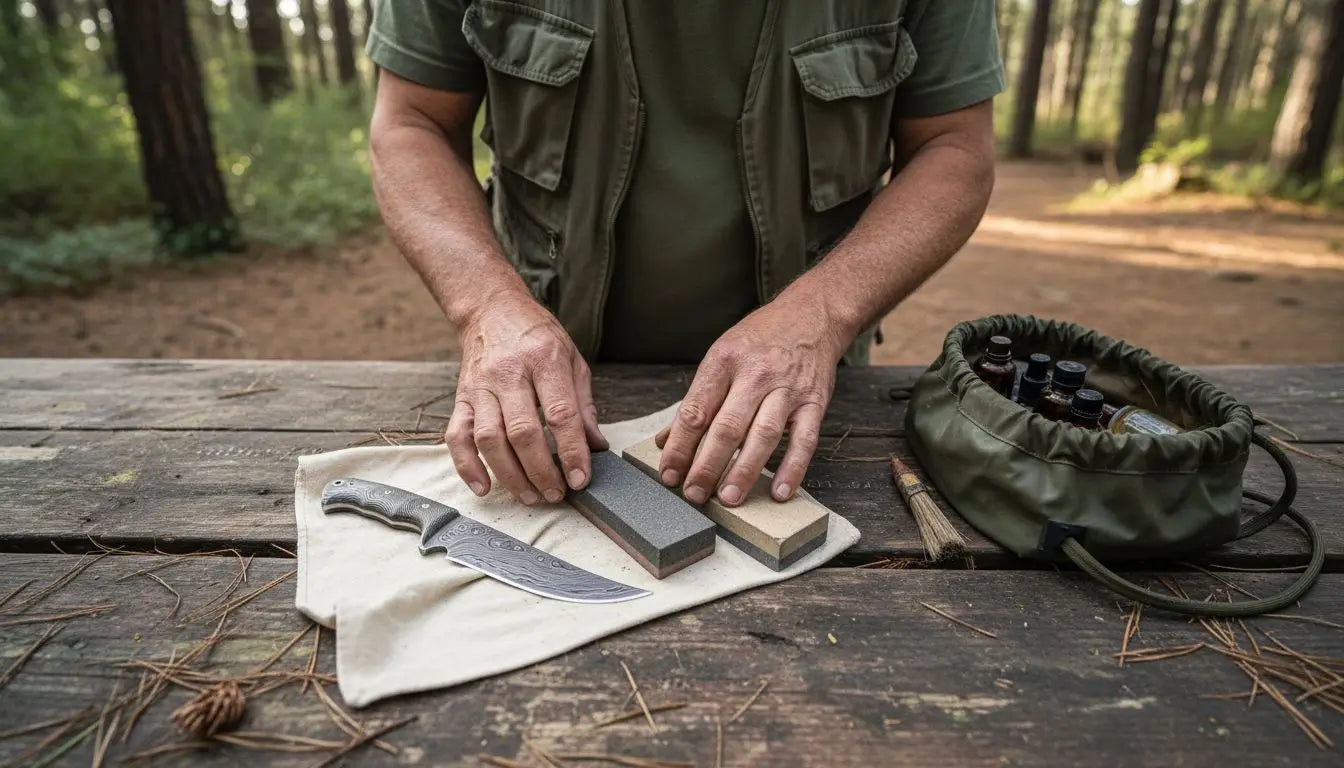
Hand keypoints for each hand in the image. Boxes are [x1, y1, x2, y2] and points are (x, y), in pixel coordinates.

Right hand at [445, 291, 607, 503]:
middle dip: (541, 471)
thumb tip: (596, 447)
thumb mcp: (572, 359)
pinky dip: (467, 466)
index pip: (560, 414)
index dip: (572, 451)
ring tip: (531, 497)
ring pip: (490, 439)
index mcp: (545, 360)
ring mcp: (481, 387)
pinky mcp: (461, 398)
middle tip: (556, 494)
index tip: (580, 479)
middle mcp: (509, 373)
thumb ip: (583, 405)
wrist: (493, 310)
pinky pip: (457, 436)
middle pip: (523, 432)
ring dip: (510, 475)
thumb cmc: (537, 337)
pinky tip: (483, 487)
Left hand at [655, 293, 848, 506]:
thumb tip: (666, 440)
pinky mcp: (814, 402)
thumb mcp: (721, 356)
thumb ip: (697, 400)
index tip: (668, 473)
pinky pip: (804, 440)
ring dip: (744, 471)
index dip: (679, 446)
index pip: (696, 410)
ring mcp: (787, 389)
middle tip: (694, 494)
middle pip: (726, 427)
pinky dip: (792, 468)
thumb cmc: (761, 338)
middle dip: (706, 465)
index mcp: (724, 361)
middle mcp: (755, 374)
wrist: (812, 315)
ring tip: (728, 498)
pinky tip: (779, 492)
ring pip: (763, 436)